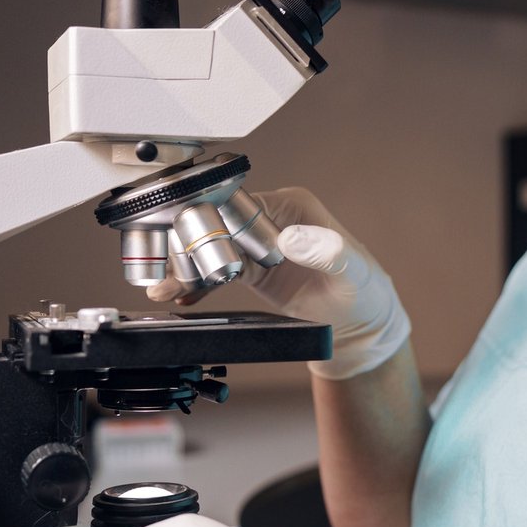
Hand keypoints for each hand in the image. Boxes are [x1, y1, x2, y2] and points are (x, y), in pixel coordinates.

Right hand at [149, 187, 410, 379]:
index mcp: (290, 206)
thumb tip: (291, 237)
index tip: (190, 237)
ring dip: (186, 266)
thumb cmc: (364, 290)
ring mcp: (257, 245)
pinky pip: (215, 272)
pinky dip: (197, 284)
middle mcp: (269, 220)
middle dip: (189, 244)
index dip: (212, 218)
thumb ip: (325, 251)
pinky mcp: (250, 270)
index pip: (238, 202)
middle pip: (216, 223)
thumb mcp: (351, 269)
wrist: (360, 324)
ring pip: (210, 248)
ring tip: (162, 288)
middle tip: (166, 268)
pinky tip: (179, 297)